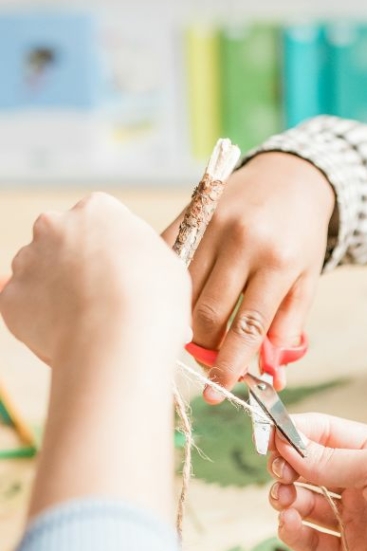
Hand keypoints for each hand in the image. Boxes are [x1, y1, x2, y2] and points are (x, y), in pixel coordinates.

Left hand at [2, 192, 189, 367]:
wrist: (118, 339)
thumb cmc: (153, 302)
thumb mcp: (168, 266)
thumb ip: (144, 257)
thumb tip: (141, 271)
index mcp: (98, 211)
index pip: (100, 218)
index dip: (113, 246)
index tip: (124, 268)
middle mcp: (55, 226)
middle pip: (64, 240)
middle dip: (79, 263)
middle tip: (105, 294)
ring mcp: (27, 260)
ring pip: (42, 273)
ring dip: (60, 292)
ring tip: (92, 322)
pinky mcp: (11, 297)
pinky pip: (27, 308)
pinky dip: (44, 321)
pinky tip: (73, 334)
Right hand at [162, 152, 334, 398]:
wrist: (290, 178)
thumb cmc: (300, 237)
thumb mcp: (306, 280)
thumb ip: (288, 326)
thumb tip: (272, 376)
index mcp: (279, 261)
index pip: (249, 325)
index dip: (231, 362)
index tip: (220, 390)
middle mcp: (243, 241)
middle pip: (209, 312)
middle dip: (204, 349)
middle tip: (207, 367)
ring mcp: (212, 225)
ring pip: (182, 292)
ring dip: (184, 324)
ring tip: (194, 340)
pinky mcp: (190, 215)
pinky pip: (167, 262)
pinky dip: (167, 290)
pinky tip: (174, 306)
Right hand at [267, 413, 366, 550]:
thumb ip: (330, 460)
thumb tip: (287, 447)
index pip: (325, 433)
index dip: (294, 433)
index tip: (267, 438)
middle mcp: (366, 483)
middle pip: (310, 469)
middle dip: (287, 467)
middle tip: (278, 473)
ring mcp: (359, 520)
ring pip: (307, 505)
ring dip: (286, 499)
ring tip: (283, 501)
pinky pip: (313, 542)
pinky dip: (294, 533)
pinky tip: (288, 524)